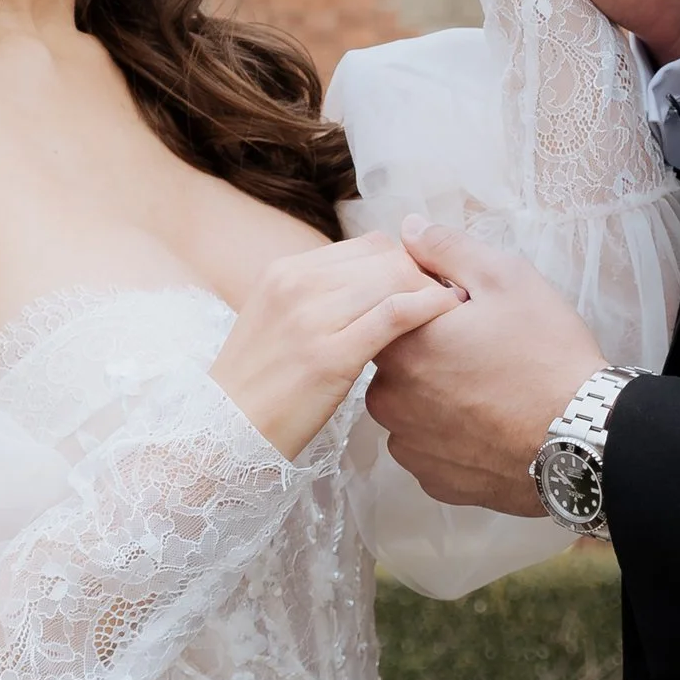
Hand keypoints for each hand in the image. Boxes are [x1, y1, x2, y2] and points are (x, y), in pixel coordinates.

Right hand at [213, 233, 465, 460]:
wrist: (223, 433)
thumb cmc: (260, 386)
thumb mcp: (278, 322)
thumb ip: (319, 297)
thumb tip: (370, 286)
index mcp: (286, 271)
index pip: (366, 245)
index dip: (406, 262)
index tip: (429, 286)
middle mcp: (296, 283)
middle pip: (384, 257)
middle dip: (424, 274)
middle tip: (452, 298)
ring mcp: (311, 317)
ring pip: (393, 278)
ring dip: (431, 290)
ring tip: (456, 311)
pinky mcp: (329, 355)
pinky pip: (394, 315)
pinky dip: (428, 308)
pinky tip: (448, 316)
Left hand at [363, 222, 602, 516]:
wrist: (583, 439)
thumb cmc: (546, 356)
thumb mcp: (506, 278)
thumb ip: (446, 249)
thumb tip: (409, 230)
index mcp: (400, 346)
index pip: (383, 315)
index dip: (421, 309)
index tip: (459, 311)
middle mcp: (391, 400)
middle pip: (395, 365)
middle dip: (429, 354)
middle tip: (482, 351)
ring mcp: (412, 446)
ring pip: (411, 410)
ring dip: (436, 398)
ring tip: (490, 390)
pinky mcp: (436, 482)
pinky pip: (430, 449)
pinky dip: (452, 437)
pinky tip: (489, 424)